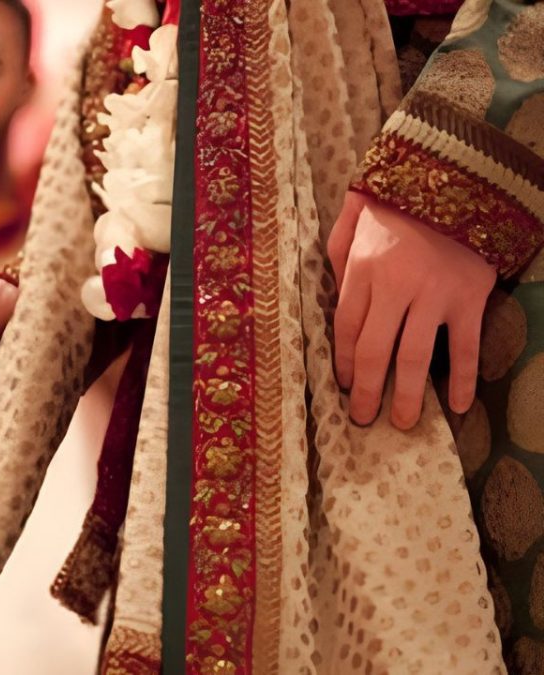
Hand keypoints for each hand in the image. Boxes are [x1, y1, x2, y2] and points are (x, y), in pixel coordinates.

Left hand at [328, 191, 495, 429]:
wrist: (460, 180)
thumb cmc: (398, 205)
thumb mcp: (354, 221)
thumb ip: (337, 255)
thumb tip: (330, 293)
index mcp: (363, 269)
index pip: (346, 328)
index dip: (342, 362)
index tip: (344, 386)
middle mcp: (396, 287)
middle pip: (374, 351)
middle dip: (366, 390)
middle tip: (363, 418)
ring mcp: (435, 296)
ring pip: (414, 357)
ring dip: (406, 396)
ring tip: (401, 422)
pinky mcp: (469, 299)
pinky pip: (465, 348)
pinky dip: (461, 379)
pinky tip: (456, 406)